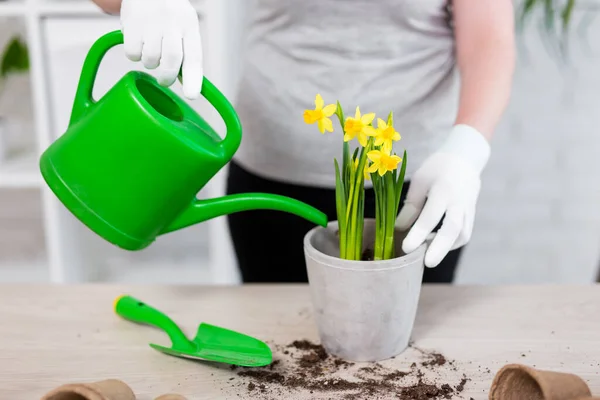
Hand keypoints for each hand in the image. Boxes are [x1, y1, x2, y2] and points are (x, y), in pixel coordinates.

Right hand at [120, 0, 202, 98]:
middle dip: (167, 77)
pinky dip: (134, 55)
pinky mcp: (131, 22)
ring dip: (150, 63)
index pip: (193, 56)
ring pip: (150, 59)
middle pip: (171, 59)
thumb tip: (188, 85)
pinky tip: (138, 43)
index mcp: (189, 25)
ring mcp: (151, 21)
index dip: (193, 79)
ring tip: (151, 50)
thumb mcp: (184, 26)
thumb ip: (186, 51)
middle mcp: (172, 22)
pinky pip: (132, 53)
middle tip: (164, 80)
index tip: (191, 96)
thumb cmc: (170, 14)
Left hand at [396, 124, 490, 267]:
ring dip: (445, 247)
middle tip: (427, 263)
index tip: (406, 248)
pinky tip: (435, 245)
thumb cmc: (437, 168)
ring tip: (426, 254)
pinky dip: (451, 243)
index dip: (418, 233)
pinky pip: (464, 234)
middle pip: (453, 228)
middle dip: (440, 248)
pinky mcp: (472, 216)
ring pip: (462, 234)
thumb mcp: (420, 180)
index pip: (431, 215)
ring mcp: (469, 209)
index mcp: (444, 189)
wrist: (465, 159)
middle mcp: (459, 201)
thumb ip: (411, 205)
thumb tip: (399, 229)